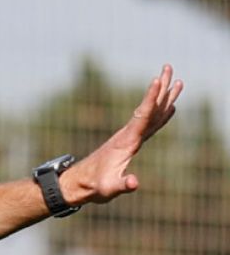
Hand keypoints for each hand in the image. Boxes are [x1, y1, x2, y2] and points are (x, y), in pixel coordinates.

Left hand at [66, 64, 182, 204]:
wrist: (80, 183)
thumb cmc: (95, 186)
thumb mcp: (108, 188)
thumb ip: (122, 185)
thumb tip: (134, 182)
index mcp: (126, 141)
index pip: (141, 115)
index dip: (150, 98)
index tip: (157, 79)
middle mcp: (129, 134)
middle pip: (148, 107)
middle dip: (160, 88)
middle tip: (168, 66)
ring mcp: (130, 137)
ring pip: (150, 112)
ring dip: (162, 96)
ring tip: (175, 79)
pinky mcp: (131, 142)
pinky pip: (150, 123)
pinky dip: (161, 113)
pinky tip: (169, 107)